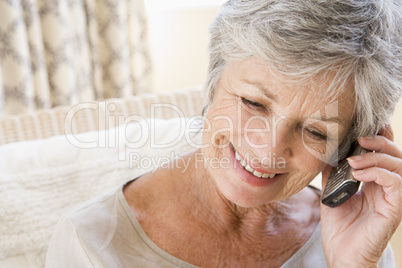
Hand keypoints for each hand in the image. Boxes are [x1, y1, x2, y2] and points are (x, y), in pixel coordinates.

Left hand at [320, 125, 401, 267]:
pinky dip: (379, 173)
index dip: (379, 137)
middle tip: (359, 138)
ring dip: (376, 157)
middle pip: (396, 155)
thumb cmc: (339, 228)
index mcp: (375, 183)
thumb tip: (325, 151)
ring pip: (400, 166)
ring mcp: (393, 198)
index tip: (363, 126)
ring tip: (354, 160)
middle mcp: (387, 188)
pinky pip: (396, 183)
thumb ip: (332, 172)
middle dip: (380, 141)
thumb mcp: (332, 192)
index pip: (384, 154)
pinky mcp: (394, 210)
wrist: (341, 255)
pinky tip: (359, 174)